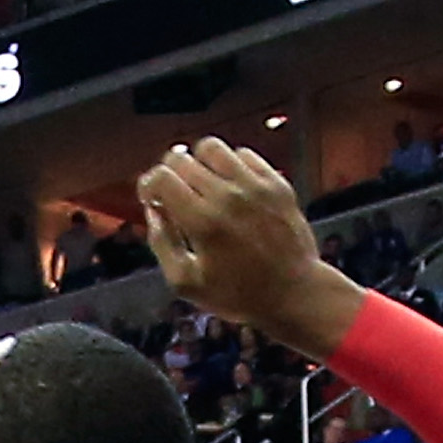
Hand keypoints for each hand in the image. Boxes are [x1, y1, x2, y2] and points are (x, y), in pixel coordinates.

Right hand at [135, 137, 355, 356]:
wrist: (294, 294)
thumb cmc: (238, 294)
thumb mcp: (186, 283)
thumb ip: (162, 244)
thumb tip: (153, 212)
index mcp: (202, 222)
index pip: (161, 177)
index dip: (148, 185)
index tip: (152, 199)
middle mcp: (228, 196)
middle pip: (181, 159)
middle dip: (169, 175)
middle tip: (174, 195)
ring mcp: (255, 186)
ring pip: (212, 148)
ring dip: (198, 162)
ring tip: (202, 185)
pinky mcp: (276, 183)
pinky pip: (244, 155)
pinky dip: (231, 165)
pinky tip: (230, 187)